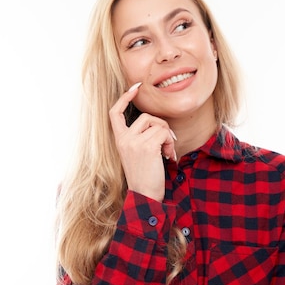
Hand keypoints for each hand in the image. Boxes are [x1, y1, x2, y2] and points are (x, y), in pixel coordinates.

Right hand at [109, 82, 175, 201]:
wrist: (145, 195)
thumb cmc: (145, 176)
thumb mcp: (137, 153)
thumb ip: (141, 137)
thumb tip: (157, 122)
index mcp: (119, 140)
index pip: (114, 113)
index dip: (124, 98)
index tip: (135, 88)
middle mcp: (123, 139)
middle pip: (146, 117)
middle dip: (161, 127)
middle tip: (166, 145)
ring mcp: (133, 142)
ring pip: (157, 124)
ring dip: (167, 137)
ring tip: (167, 153)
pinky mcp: (146, 146)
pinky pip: (164, 133)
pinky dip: (171, 143)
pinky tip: (168, 156)